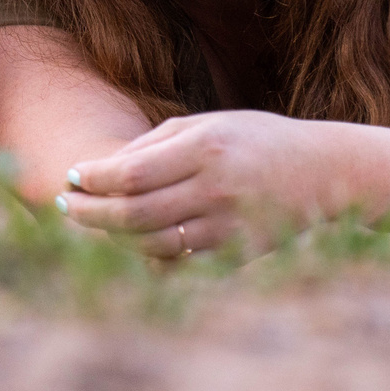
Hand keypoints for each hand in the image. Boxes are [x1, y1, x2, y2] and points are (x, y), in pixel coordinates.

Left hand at [55, 111, 328, 259]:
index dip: (92, 180)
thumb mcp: (208, 124)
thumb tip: (98, 171)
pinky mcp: (238, 253)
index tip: (72, 179)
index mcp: (206, 147)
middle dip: (90, 214)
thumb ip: (154, 144)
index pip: (130, 173)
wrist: (325, 172)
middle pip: (134, 213)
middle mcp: (215, 187)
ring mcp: (228, 225)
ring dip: (113, 238)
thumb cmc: (256, 141)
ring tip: (96, 225)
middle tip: (65, 208)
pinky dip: (148, 260)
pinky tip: (132, 246)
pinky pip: (180, 266)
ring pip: (151, 244)